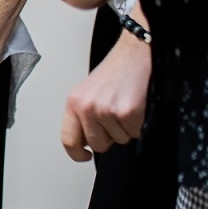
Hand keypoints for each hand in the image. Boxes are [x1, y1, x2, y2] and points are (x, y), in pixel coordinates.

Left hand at [60, 29, 150, 160]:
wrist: (136, 52)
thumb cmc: (116, 71)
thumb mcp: (90, 92)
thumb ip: (84, 116)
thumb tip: (88, 142)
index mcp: (73, 102)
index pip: (68, 140)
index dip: (77, 154)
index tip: (84, 156)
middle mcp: (86, 108)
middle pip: (98, 145)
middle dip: (109, 137)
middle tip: (115, 115)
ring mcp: (106, 111)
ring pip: (119, 140)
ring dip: (126, 128)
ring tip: (126, 104)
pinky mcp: (127, 112)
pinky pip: (135, 133)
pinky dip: (139, 123)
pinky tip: (137, 104)